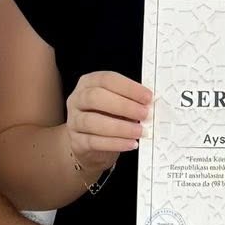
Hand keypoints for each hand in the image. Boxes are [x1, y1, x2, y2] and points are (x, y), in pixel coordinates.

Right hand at [63, 71, 151, 185]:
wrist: (90, 144)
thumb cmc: (107, 117)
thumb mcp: (117, 104)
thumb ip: (130, 100)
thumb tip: (150, 103)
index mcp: (88, 83)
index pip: (106, 79)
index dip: (128, 88)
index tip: (147, 97)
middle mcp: (77, 99)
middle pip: (95, 97)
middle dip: (123, 105)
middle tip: (144, 113)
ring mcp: (74, 121)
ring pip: (93, 121)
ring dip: (120, 127)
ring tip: (139, 131)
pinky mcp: (76, 141)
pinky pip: (94, 141)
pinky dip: (115, 143)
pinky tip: (130, 143)